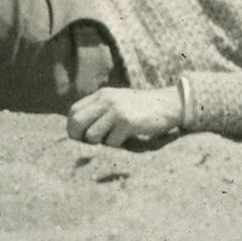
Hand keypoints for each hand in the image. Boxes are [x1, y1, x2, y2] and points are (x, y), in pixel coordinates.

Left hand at [67, 86, 184, 147]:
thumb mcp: (117, 102)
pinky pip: (111, 142)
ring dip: (102, 143)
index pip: (73, 111)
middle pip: (77, 123)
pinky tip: (127, 138)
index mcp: (101, 95)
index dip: (73, 127)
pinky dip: (117, 145)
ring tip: (115, 138)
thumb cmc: (141, 109)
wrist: (168, 104)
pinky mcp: (127, 122)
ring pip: (92, 135)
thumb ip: (99, 111)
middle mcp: (106, 100)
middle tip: (92, 144)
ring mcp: (116, 110)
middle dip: (80, 138)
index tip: (82, 137)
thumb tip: (79, 131)